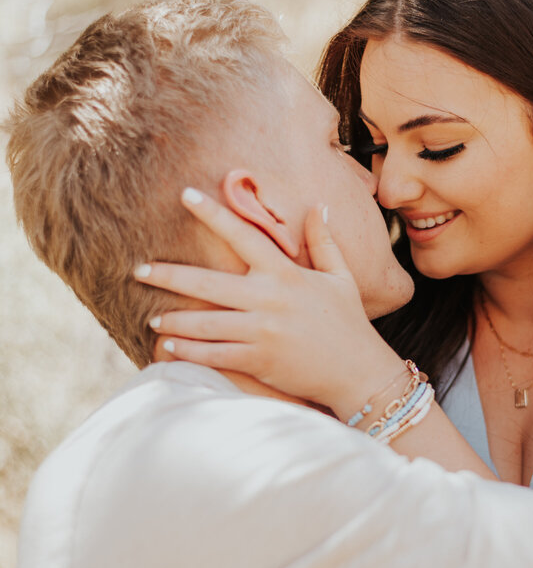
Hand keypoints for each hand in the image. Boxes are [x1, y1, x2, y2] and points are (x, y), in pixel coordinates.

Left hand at [135, 190, 401, 415]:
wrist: (359, 372)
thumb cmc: (349, 324)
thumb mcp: (340, 278)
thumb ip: (324, 242)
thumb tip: (318, 206)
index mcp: (285, 273)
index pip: (243, 234)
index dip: (212, 213)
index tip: (185, 194)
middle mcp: (269, 299)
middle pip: (206, 281)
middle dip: (168, 274)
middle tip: (138, 269)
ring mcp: (261, 332)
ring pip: (203, 322)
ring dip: (173, 318)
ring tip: (153, 314)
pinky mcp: (258, 361)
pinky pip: (213, 354)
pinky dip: (188, 350)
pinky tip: (169, 345)